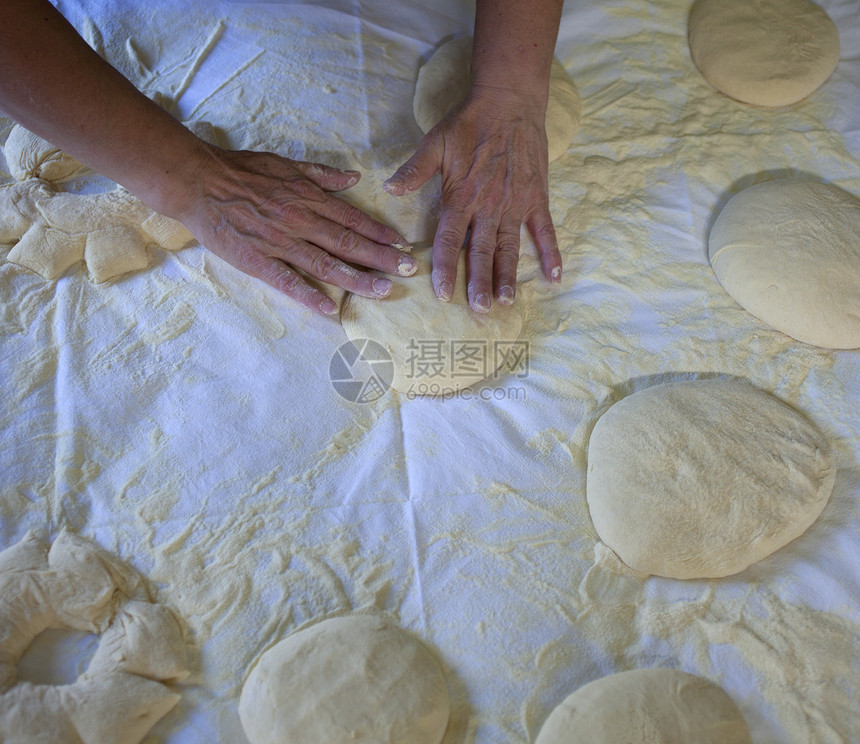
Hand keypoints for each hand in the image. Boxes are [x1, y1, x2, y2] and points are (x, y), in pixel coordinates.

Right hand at [172, 147, 417, 314]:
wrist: (198, 181)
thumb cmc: (242, 170)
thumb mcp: (287, 163)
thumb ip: (322, 174)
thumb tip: (354, 177)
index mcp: (308, 197)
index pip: (352, 219)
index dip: (379, 233)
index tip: (402, 245)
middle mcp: (300, 220)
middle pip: (348, 243)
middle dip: (382, 258)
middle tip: (408, 270)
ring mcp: (279, 242)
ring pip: (326, 264)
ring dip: (358, 280)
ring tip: (384, 291)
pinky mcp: (257, 260)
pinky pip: (287, 281)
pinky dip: (309, 296)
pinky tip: (330, 309)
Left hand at [384, 86, 561, 312]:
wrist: (509, 101)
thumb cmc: (469, 123)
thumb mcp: (435, 143)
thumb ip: (414, 170)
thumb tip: (388, 188)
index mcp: (462, 197)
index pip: (449, 240)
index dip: (445, 268)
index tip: (442, 294)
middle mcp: (489, 206)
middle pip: (481, 251)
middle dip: (479, 283)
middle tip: (478, 310)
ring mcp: (515, 204)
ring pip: (510, 248)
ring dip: (508, 277)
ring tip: (505, 302)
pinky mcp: (536, 198)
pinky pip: (544, 230)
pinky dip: (550, 253)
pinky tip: (553, 277)